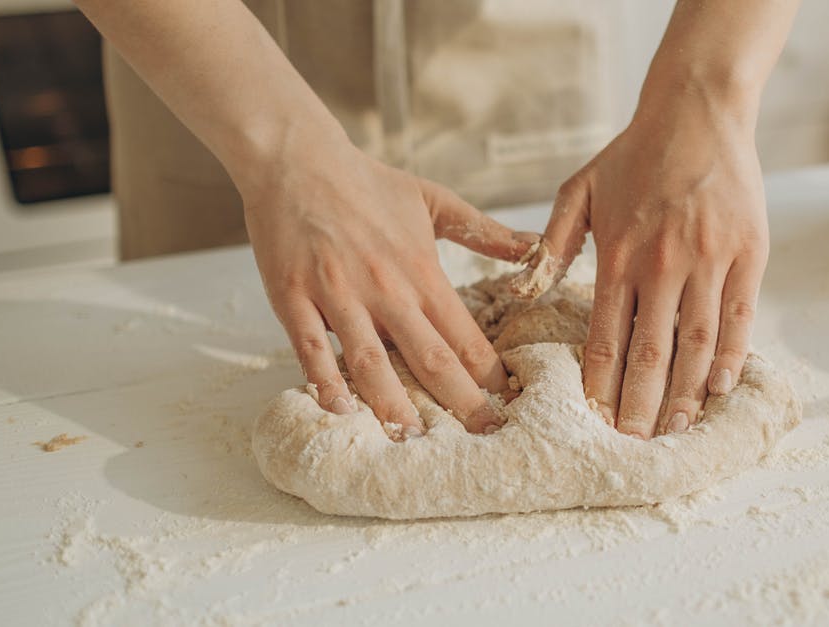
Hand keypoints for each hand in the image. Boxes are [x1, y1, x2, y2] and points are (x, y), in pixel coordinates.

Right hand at [242, 141, 536, 437]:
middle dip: (460, 402)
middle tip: (483, 436)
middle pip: (429, 357)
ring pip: (371, 361)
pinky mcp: (294, 297)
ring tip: (413, 439)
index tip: (509, 402)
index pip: (464, 334)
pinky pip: (310, 348)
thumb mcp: (434, 200)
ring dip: (394, 404)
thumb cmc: (367, 182)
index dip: (489, 373)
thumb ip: (485, 231)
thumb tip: (535, 247)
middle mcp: (385, 288)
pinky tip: (340, 410)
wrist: (298, 159)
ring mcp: (338, 294)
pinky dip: (325, 381)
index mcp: (421, 270)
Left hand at [535, 94, 768, 438]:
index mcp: (616, 254)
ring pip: (696, 342)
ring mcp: (709, 259)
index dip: (601, 385)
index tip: (597, 422)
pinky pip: (740, 315)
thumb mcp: (578, 189)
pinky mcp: (748, 252)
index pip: (605, 337)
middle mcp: (661, 263)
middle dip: (641, 406)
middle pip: (650, 352)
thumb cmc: (633, 154)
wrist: (697, 111)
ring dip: (686, 392)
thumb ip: (551, 242)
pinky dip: (732, 355)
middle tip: (635, 447)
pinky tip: (720, 388)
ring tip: (677, 431)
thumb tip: (526, 289)